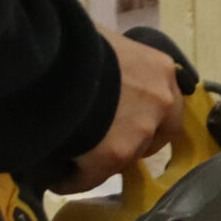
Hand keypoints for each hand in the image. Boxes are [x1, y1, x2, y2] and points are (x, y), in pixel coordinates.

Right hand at [52, 28, 185, 192]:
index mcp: (160, 69)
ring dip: (104, 161)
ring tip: (75, 160)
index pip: (165, 102)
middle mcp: (161, 101)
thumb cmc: (74, 41)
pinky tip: (57, 178)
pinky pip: (94, 176)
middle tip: (106, 144)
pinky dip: (76, 179)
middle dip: (134, 143)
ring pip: (126, 157)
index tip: (124, 118)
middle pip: (156, 135)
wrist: (55, 59)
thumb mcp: (103, 42)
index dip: (145, 113)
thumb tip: (98, 69)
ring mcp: (141, 130)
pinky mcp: (115, 155)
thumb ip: (114, 61)